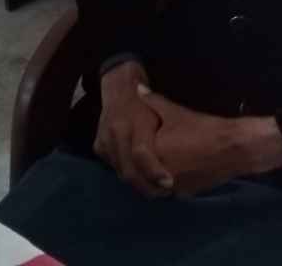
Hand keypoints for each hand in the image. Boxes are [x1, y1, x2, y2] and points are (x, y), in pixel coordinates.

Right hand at [94, 61, 173, 197]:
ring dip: (138, 184)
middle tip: (165, 192)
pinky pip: (115, 167)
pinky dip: (129, 174)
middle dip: (147, 186)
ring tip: (156, 190)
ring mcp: (103, 141)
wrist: (120, 89)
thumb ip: (168, 133)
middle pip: (129, 170)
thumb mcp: (160, 111)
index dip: (155, 171)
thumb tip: (182, 156)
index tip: (169, 182)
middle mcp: (114, 133)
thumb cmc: (145, 103)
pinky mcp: (99, 147)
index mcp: (131, 123)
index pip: (142, 155)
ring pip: (121, 172)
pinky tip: (142, 180)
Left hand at [137, 86, 281, 196]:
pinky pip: (172, 188)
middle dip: (145, 163)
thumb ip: (153, 101)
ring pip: (156, 183)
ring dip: (157, 174)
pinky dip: (172, 179)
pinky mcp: (186, 194)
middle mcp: (158, 176)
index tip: (141, 139)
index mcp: (153, 156)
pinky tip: (181, 165)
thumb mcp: (176, 111)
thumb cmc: (202, 127)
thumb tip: (137, 88)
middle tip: (152, 148)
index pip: (135, 156)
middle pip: (143, 172)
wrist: (233, 147)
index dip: (137, 148)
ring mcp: (173, 188)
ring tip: (165, 157)